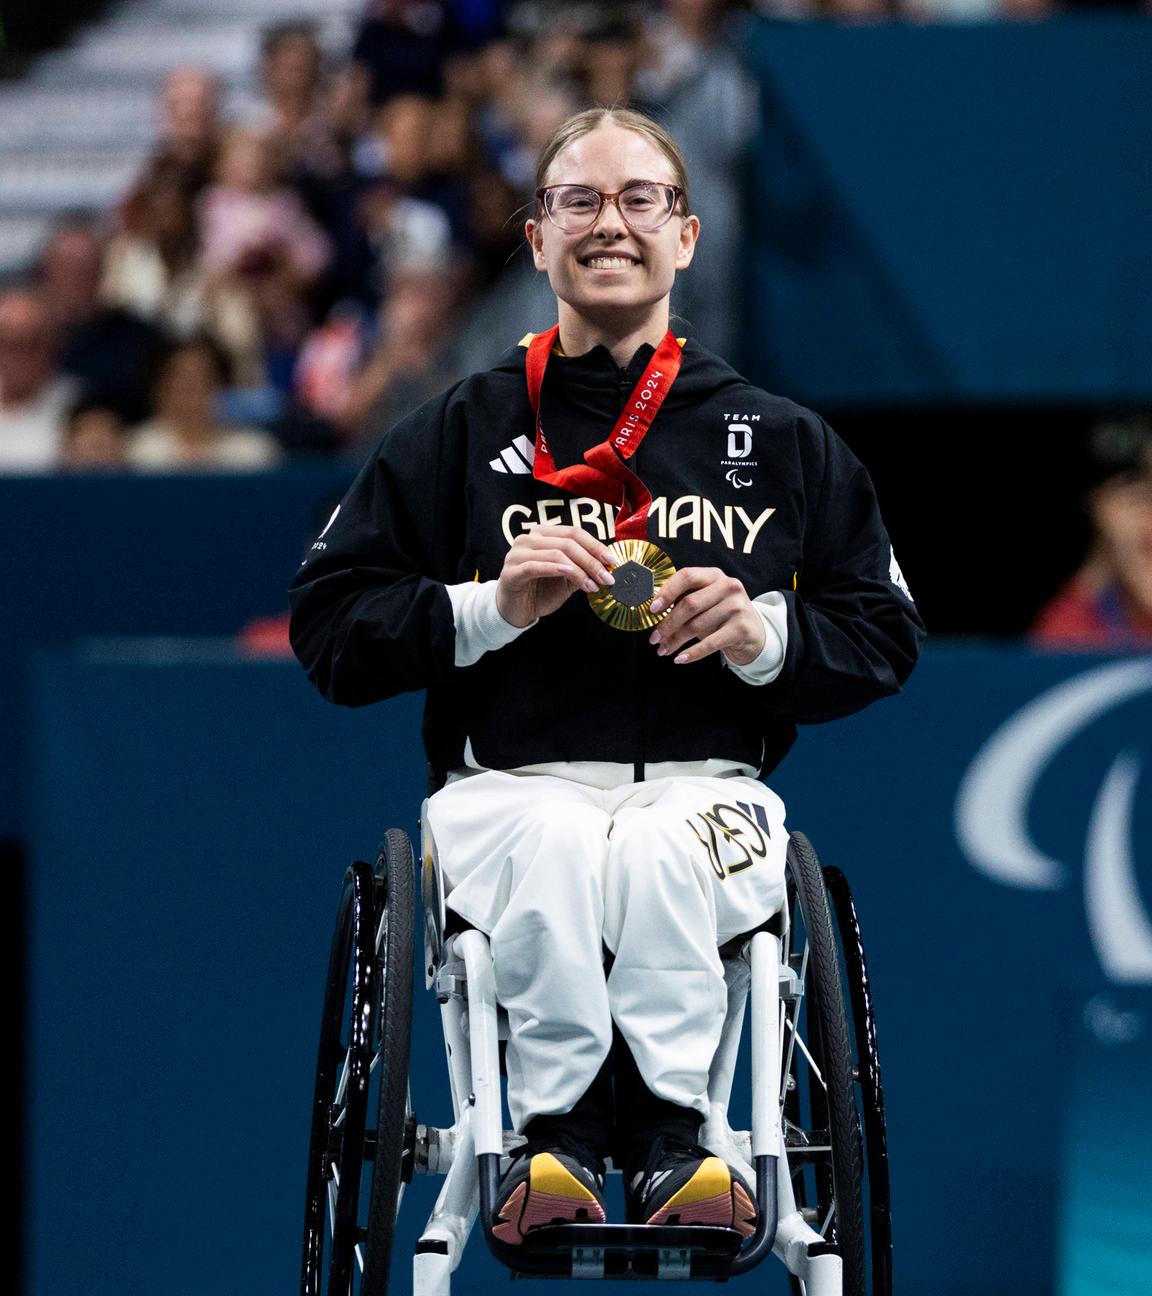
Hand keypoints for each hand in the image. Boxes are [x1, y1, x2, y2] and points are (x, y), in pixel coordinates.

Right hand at [496, 524, 615, 627]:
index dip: (596, 546)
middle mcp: (529, 538)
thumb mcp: (567, 578)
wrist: (515, 611)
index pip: (574, 532)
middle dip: (591, 561)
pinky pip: (536, 566)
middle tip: (607, 578)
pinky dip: (555, 569)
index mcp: (543, 534)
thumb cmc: (540, 591)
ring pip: (556, 554)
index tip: (612, 561)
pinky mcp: (511, 571)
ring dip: (579, 570)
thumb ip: (582, 568)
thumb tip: (608, 565)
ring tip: (592, 586)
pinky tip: (569, 575)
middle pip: (568, 543)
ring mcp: (518, 553)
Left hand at [647, 567, 765, 665]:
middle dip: (667, 623)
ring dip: (675, 641)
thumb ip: (684, 600)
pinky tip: (680, 659)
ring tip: (664, 650)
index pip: (687, 576)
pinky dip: (692, 653)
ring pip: (696, 626)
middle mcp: (728, 586)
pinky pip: (710, 643)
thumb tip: (654, 612)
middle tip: (654, 638)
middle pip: (689, 604)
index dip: (667, 592)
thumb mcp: (706, 601)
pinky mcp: (741, 628)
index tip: (652, 609)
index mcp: (714, 575)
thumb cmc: (721, 614)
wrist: (753, 631)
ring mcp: (737, 607)